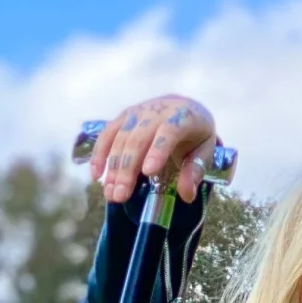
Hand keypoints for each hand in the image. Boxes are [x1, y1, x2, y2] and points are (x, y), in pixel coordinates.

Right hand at [86, 95, 216, 203]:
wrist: (183, 107)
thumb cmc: (195, 133)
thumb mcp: (204, 151)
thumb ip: (195, 171)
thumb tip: (186, 195)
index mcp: (182, 116)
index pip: (168, 131)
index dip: (157, 150)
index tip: (148, 172)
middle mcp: (156, 111)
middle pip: (138, 139)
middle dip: (127, 168)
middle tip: (121, 195)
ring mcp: (137, 112)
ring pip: (120, 138)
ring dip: (112, 167)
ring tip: (110, 193)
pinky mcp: (123, 117)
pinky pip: (107, 134)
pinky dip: (99, 154)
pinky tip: (97, 176)